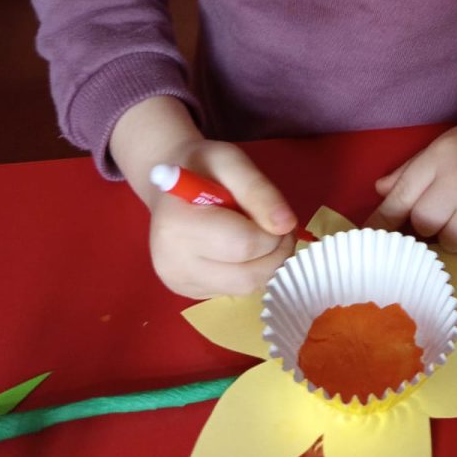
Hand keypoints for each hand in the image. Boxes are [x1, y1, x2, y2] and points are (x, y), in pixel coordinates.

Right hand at [148, 139, 297, 297]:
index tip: (277, 214)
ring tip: (263, 235)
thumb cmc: (202, 166)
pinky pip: (235, 291)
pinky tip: (243, 248)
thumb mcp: (232, 162)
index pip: (244, 245)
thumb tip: (285, 224)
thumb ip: (258, 190)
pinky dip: (250, 272)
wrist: (170, 184)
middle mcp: (173, 263)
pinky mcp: (188, 293)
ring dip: (267, 264)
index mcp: (177, 226)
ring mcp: (180, 283)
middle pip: (247, 276)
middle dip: (275, 252)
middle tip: (278, 227)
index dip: (273, 233)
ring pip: (245, 288)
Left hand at [365, 76, 456, 258]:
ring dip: (454, 234)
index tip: (368, 239)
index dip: (381, 223)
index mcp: (445, 156)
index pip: (401, 198)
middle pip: (421, 225)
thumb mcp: (452, 142)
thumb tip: (380, 190)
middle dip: (426, 222)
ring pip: (449, 244)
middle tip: (445, 209)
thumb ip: (414, 168)